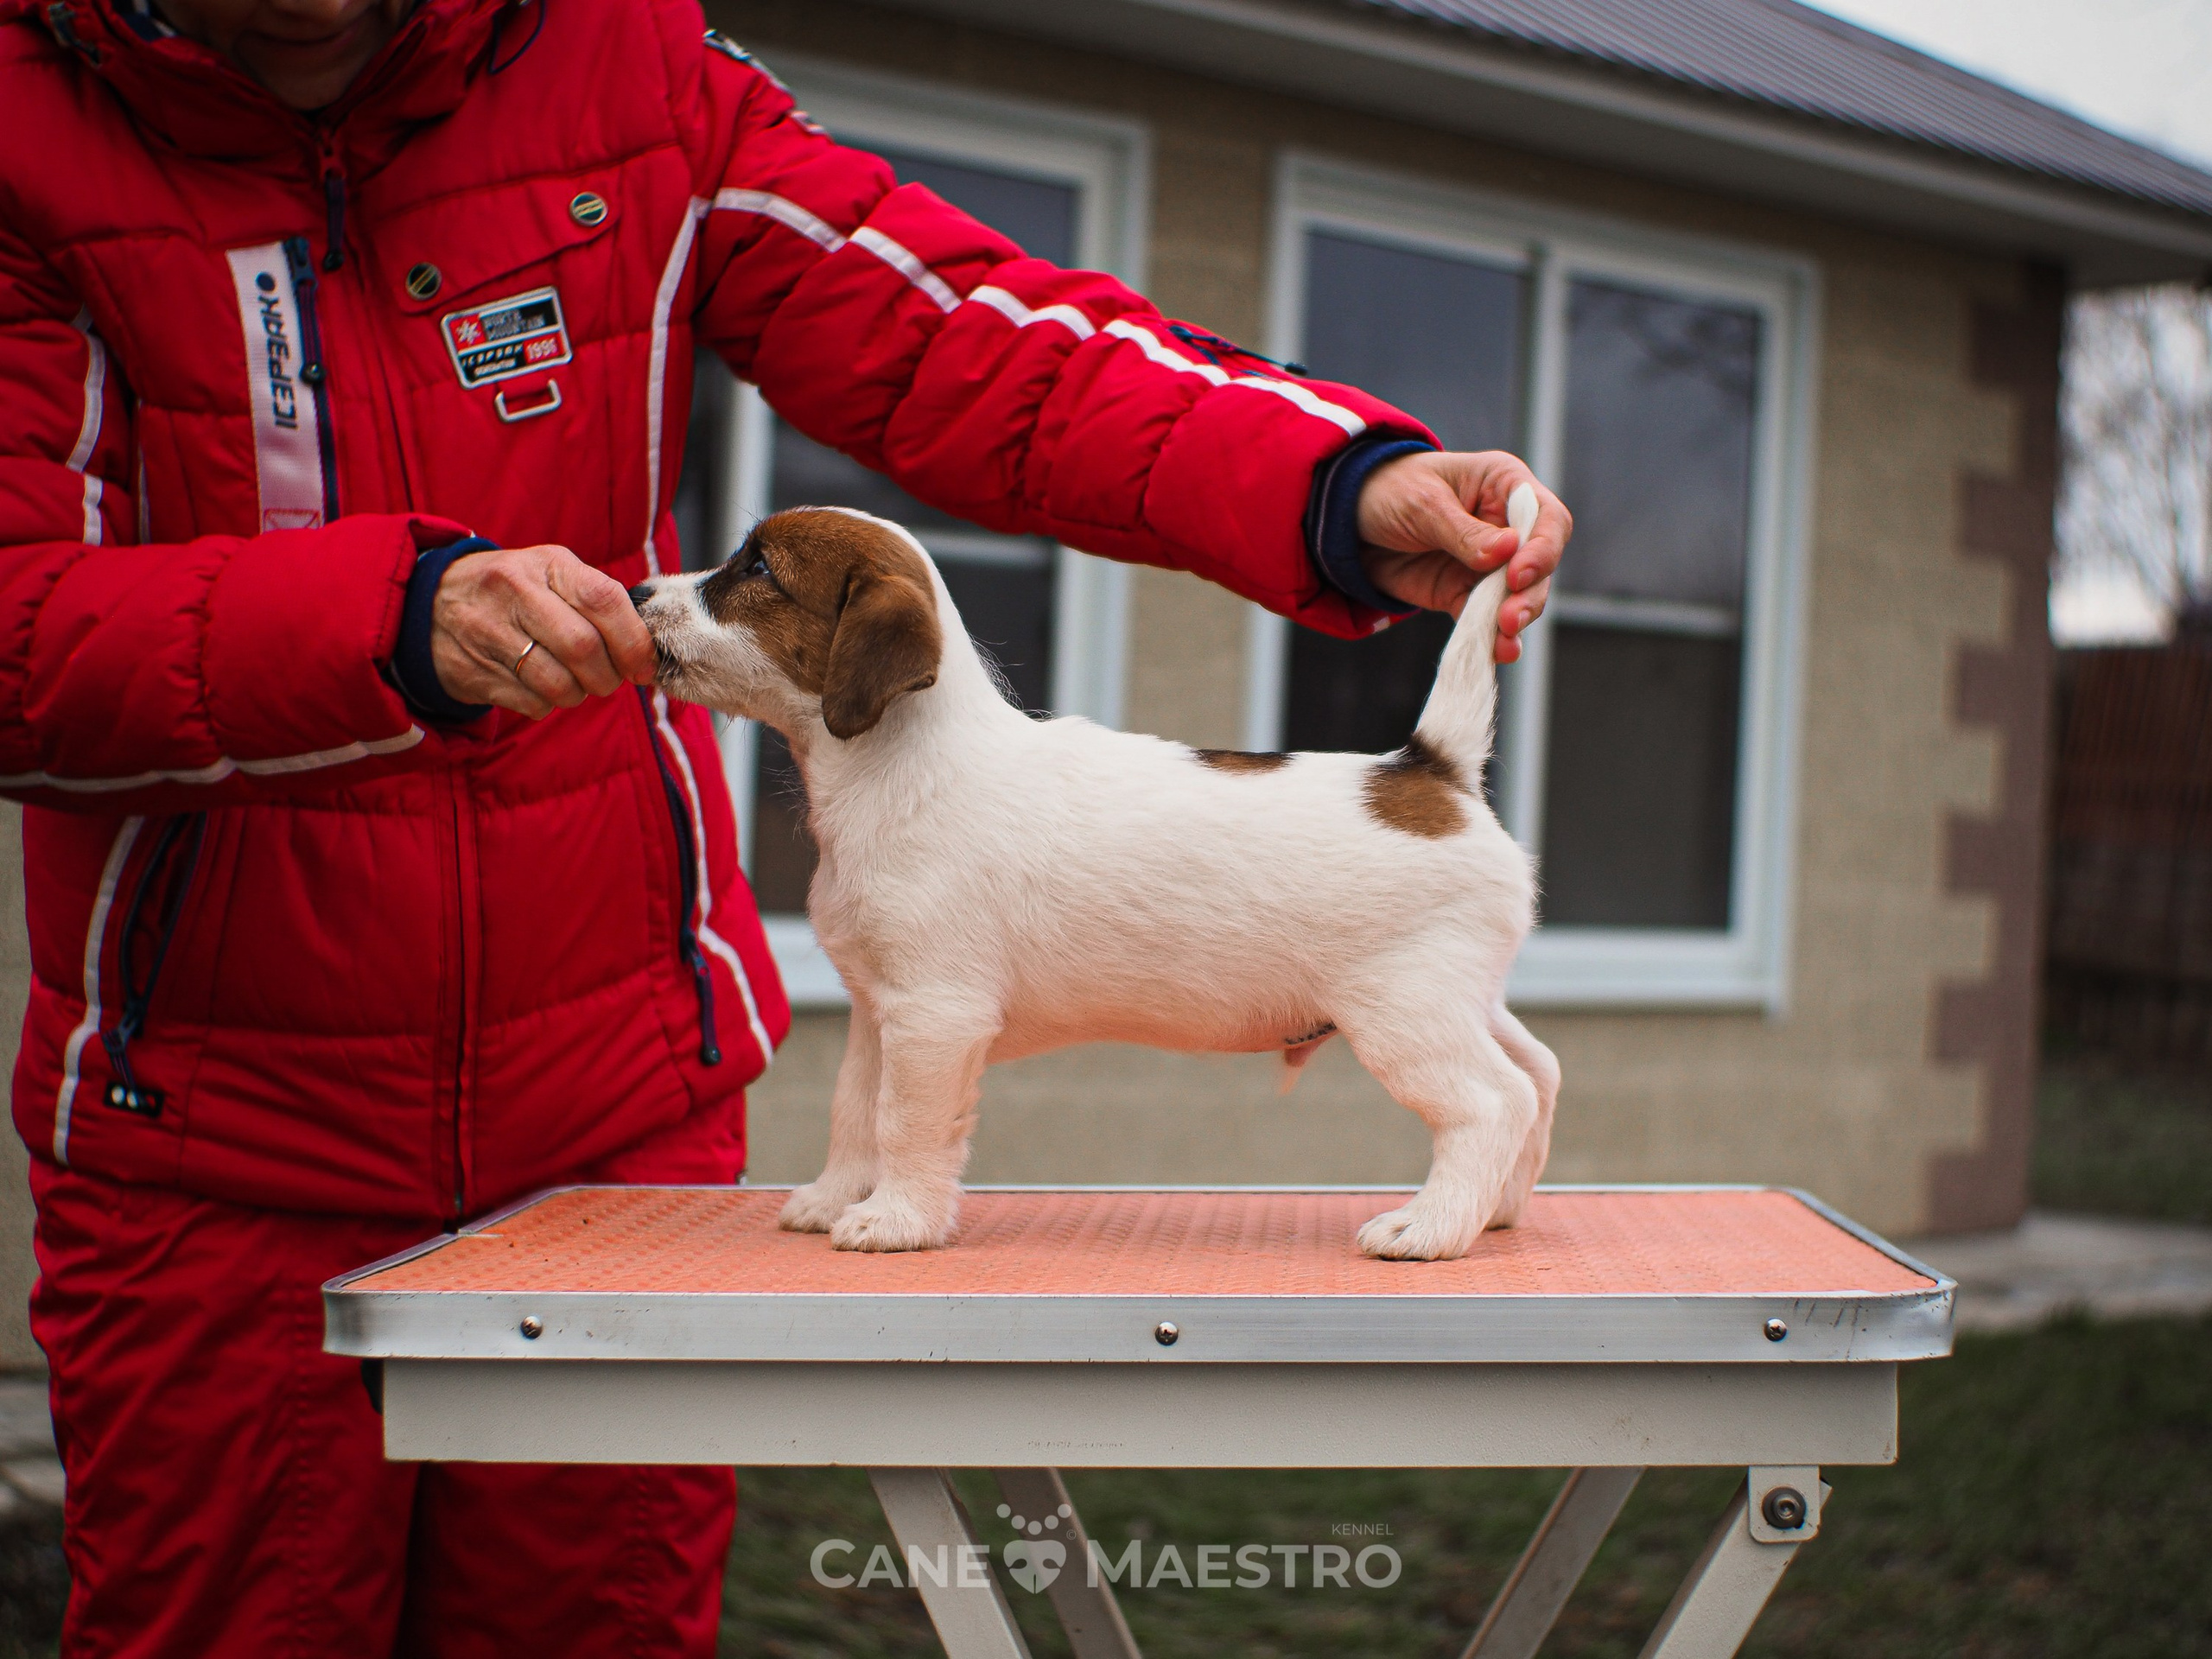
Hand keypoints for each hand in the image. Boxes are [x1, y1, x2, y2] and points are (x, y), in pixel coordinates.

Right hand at [429, 544, 656, 718]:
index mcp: (548, 564)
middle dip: (607, 677)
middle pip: (583, 648)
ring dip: (578, 695)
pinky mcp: (472, 670)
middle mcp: (515, 591)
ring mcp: (488, 631)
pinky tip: (537, 686)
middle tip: (609, 681)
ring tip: (573, 684)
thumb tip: (649, 649)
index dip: (633, 642)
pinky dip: (546, 705)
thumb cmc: (516, 592)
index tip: (643, 667)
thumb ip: (599, 602)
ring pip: (558, 684)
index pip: (604, 599)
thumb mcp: (552, 574)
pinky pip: (531, 703)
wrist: (431, 603)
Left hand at [1355, 450, 1570, 663]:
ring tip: (1504, 641)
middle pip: (1539, 564)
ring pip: (1518, 596)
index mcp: (1504, 485)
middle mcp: (1506, 526)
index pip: (1547, 518)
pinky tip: (1497, 652)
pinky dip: (1491, 637)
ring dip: (1515, 619)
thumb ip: (1463, 531)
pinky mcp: (1464, 593)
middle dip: (1530, 593)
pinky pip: (1484, 618)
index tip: (1518, 575)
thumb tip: (1507, 551)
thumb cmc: (1390, 491)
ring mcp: (1488, 564)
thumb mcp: (1423, 503)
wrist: (1346, 522)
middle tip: (1510, 618)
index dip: (1542, 548)